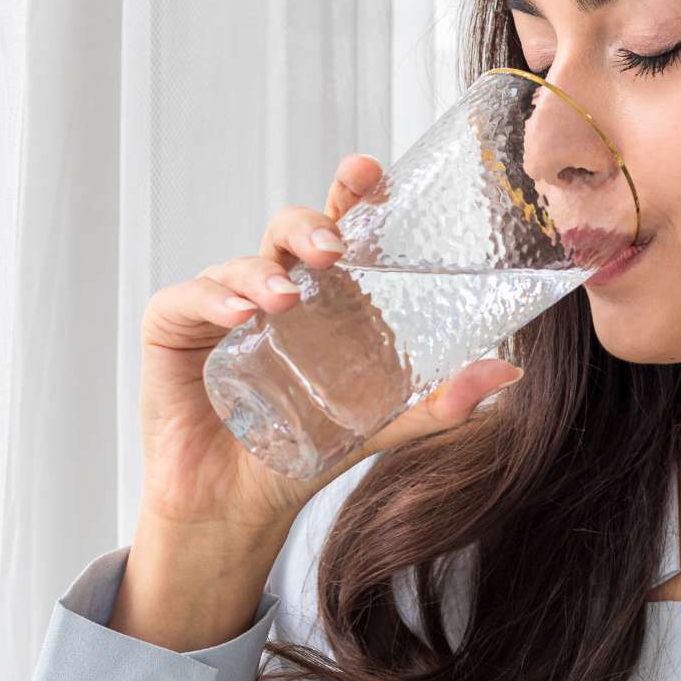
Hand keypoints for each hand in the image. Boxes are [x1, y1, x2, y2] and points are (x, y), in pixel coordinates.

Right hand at [136, 152, 524, 536]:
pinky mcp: (173, 332)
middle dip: (312, 225)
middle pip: (289, 232)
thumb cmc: (300, 455)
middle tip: (334, 248)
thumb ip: (437, 405)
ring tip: (285, 299)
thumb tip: (507, 373)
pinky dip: (212, 299)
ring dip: (263, 273)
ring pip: (240, 263)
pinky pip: (187, 299)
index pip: (338, 229)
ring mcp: (220, 307)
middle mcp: (273, 289)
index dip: (350, 194)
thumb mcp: (377, 427)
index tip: (370, 171)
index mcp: (324, 299)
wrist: (235, 510)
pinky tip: (238, 316)